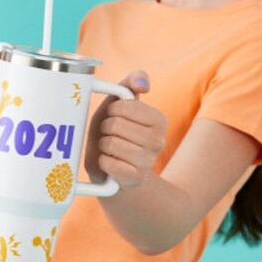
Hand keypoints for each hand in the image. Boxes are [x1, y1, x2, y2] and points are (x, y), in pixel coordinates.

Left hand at [85, 71, 166, 189]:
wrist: (112, 168)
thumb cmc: (113, 132)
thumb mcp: (118, 104)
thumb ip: (130, 83)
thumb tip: (142, 82)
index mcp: (158, 120)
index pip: (124, 106)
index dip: (111, 110)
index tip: (114, 117)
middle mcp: (159, 141)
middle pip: (116, 125)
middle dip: (105, 129)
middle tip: (110, 135)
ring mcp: (149, 162)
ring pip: (111, 144)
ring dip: (103, 146)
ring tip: (109, 149)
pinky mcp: (136, 179)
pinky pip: (109, 164)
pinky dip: (103, 162)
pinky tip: (109, 163)